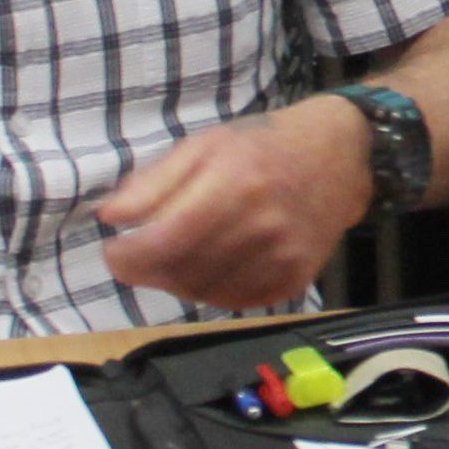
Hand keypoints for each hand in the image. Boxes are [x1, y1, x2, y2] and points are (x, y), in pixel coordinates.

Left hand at [98, 98, 375, 309]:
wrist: (338, 157)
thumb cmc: (262, 145)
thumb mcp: (203, 145)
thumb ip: (153, 182)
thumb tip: (109, 217)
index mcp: (234, 184)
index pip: (163, 241)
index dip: (126, 256)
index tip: (112, 251)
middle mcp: (261, 226)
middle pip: (180, 272)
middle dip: (147, 271)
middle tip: (138, 257)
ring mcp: (282, 257)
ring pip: (204, 293)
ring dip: (176, 282)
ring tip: (174, 259)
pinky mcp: (294, 279)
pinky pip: (235, 302)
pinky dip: (210, 291)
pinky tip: (208, 267)